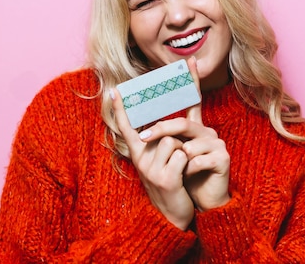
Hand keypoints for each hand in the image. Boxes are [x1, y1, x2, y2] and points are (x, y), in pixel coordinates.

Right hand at [111, 86, 193, 230]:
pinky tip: (184, 175)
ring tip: (181, 167)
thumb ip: (159, 140)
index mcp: (138, 153)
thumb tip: (160, 121)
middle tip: (178, 157)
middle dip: (176, 138)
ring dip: (184, 149)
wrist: (175, 214)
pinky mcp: (165, 179)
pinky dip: (188, 162)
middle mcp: (140, 160)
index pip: (127, 127)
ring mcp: (151, 170)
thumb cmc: (171, 181)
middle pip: (161, 130)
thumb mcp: (160, 160)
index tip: (115, 91)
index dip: (121, 109)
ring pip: (172, 140)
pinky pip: (182, 155)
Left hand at [139, 57, 230, 211]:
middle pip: (181, 124)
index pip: (193, 100)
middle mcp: (208, 132)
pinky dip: (187, 171)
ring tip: (179, 172)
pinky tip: (190, 177)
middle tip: (142, 138)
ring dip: (177, 161)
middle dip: (160, 130)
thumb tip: (140, 126)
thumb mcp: (172, 154)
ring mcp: (217, 144)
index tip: (189, 60)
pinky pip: (196, 161)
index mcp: (195, 128)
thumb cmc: (186, 176)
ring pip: (187, 145)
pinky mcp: (223, 159)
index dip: (191, 81)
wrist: (204, 200)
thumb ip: (164, 138)